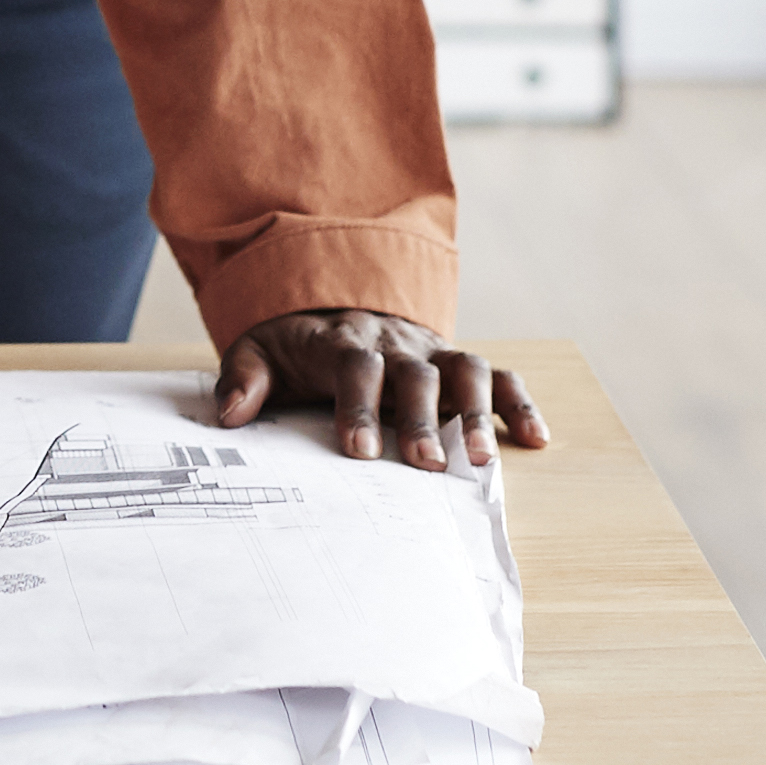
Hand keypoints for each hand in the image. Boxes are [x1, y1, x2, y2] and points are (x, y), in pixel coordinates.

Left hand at [209, 309, 544, 470]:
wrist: (336, 301)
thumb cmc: (297, 347)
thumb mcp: (258, 351)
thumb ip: (244, 379)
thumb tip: (231, 415)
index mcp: (344, 341)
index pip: (354, 366)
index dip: (359, 406)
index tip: (359, 450)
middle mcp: (396, 344)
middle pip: (413, 373)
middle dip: (420, 417)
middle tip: (423, 463)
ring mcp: (433, 352)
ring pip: (464, 372)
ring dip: (476, 413)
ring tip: (480, 459)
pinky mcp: (460, 363)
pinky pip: (499, 376)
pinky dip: (519, 404)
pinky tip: (534, 438)